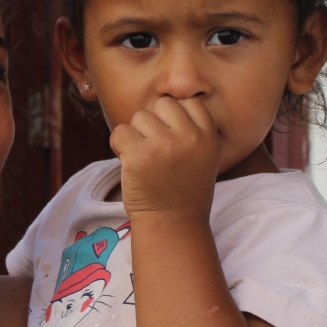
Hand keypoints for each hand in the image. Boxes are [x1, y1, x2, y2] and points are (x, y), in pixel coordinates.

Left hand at [109, 97, 219, 221]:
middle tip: (156, 150)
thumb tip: (165, 102)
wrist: (172, 223)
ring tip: (145, 159)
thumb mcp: (203, 156)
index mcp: (208, 136)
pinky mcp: (138, 156)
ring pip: (139, 117)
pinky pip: (119, 132)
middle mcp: (189, 137)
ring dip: (136, 135)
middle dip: (154, 124)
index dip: (175, 119)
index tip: (173, 142)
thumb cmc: (184, 188)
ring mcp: (163, 145)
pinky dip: (118, 146)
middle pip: (162, 105)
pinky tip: (130, 164)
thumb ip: (192, 129)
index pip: (188, 103)